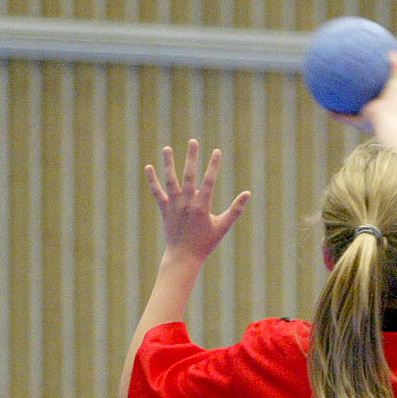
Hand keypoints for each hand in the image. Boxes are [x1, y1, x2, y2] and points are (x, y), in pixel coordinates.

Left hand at [145, 139, 249, 264]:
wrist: (184, 256)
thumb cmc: (206, 242)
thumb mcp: (223, 227)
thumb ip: (235, 209)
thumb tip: (247, 193)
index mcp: (202, 207)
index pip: (209, 181)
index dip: (213, 165)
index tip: (216, 151)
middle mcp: (186, 203)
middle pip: (189, 175)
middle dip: (192, 157)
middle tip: (193, 141)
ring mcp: (173, 205)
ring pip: (170, 180)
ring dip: (168, 163)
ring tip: (167, 147)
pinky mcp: (164, 209)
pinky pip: (156, 192)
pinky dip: (152, 180)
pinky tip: (148, 166)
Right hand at [330, 52, 396, 132]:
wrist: (390, 118)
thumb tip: (393, 51)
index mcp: (386, 103)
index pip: (378, 93)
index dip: (372, 85)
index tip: (366, 76)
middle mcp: (376, 111)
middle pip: (363, 103)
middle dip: (356, 96)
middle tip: (349, 85)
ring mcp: (367, 118)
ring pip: (351, 112)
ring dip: (342, 106)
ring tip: (332, 97)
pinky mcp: (358, 122)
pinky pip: (343, 118)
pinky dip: (335, 114)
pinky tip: (326, 106)